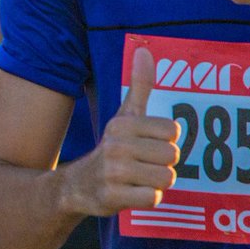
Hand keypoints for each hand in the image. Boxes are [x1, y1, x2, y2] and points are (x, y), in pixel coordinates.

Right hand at [62, 47, 178, 216]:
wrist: (77, 185)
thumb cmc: (112, 148)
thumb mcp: (124, 116)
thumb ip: (139, 85)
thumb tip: (144, 50)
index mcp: (121, 123)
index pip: (172, 132)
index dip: (164, 141)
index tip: (145, 144)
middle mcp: (115, 145)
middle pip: (172, 156)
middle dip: (162, 164)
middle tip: (141, 165)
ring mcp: (113, 172)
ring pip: (166, 178)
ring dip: (156, 183)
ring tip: (137, 179)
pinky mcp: (112, 196)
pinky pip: (153, 199)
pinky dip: (147, 199)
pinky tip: (131, 193)